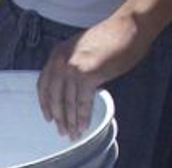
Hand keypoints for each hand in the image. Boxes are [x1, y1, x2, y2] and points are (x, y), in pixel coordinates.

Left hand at [37, 11, 156, 137]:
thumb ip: (71, 67)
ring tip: (74, 134)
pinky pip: (82, 102)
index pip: (43, 85)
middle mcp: (60, 62)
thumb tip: (71, 89)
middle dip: (59, 117)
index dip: (45, 104)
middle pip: (54, 97)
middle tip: (62, 132)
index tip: (48, 118)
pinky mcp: (87, 75)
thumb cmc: (109, 38)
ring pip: (68, 102)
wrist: (128, 28)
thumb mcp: (79, 51)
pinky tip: (84, 126)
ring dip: (71, 121)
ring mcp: (72, 69)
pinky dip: (82, 117)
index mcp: (56, 55)